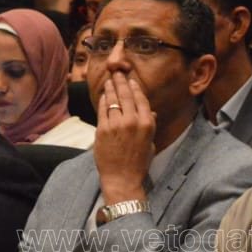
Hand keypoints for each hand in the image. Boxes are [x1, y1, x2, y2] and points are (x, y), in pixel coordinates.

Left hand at [94, 72, 154, 205]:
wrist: (122, 179)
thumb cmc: (138, 164)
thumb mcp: (149, 144)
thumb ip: (148, 125)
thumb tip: (149, 112)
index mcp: (147, 124)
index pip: (141, 99)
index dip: (135, 87)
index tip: (131, 80)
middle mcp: (132, 121)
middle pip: (126, 95)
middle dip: (121, 81)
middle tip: (117, 72)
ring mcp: (116, 124)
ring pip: (112, 100)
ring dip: (110, 88)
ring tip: (109, 81)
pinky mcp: (102, 129)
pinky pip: (102, 110)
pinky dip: (103, 101)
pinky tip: (103, 96)